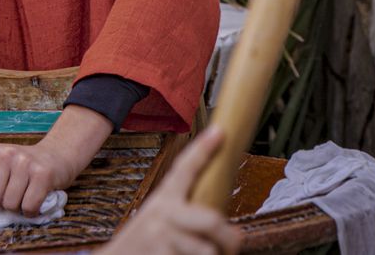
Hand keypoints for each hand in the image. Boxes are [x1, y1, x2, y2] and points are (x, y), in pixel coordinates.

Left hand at [0, 103, 108, 215]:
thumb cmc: (22, 162)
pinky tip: (33, 203)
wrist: (56, 156)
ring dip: (16, 209)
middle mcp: (6, 154)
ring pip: (9, 204)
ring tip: (21, 198)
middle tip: (9, 198)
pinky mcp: (43, 175)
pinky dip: (31, 211)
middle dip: (0, 205)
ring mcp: (25, 163)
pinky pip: (28, 207)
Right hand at [103, 126, 241, 254]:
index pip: (184, 169)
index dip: (202, 149)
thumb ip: (185, 217)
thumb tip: (231, 231)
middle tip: (232, 244)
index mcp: (162, 201)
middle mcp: (162, 214)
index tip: (219, 132)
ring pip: (207, 250)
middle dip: (228, 238)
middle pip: (212, 220)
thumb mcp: (157, 222)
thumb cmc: (142, 246)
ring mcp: (161, 235)